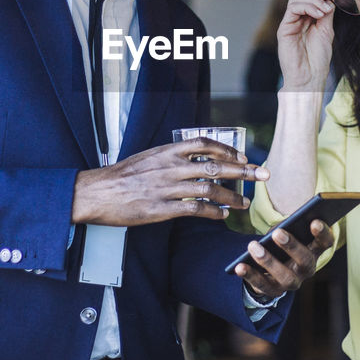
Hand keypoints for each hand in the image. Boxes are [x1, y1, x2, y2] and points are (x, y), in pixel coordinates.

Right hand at [72, 138, 267, 225]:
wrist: (96, 192)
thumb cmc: (122, 176)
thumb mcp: (148, 156)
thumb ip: (172, 157)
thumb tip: (196, 159)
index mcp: (167, 151)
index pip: (205, 144)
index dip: (228, 151)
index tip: (243, 158)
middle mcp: (170, 166)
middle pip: (215, 166)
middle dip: (243, 171)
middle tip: (263, 175)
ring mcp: (166, 188)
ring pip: (209, 188)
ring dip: (232, 196)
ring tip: (245, 203)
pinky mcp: (161, 209)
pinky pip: (194, 209)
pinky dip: (213, 212)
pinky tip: (222, 215)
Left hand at [234, 220, 334, 300]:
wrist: (273, 271)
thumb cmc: (283, 244)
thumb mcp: (289, 234)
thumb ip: (289, 228)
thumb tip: (278, 228)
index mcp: (314, 251)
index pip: (325, 243)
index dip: (322, 233)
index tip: (314, 221)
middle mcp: (307, 269)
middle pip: (305, 260)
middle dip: (292, 246)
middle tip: (278, 233)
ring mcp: (292, 282)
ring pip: (284, 276)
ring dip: (268, 261)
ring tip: (253, 246)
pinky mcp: (274, 291)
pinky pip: (262, 285)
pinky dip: (250, 275)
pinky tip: (239, 266)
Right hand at [277, 0, 336, 91]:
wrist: (310, 78)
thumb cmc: (318, 59)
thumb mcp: (327, 30)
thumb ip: (327, 13)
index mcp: (307, 16)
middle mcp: (297, 17)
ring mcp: (290, 21)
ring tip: (326, 8)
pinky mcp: (284, 28)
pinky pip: (293, 7)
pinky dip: (308, 6)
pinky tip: (319, 14)